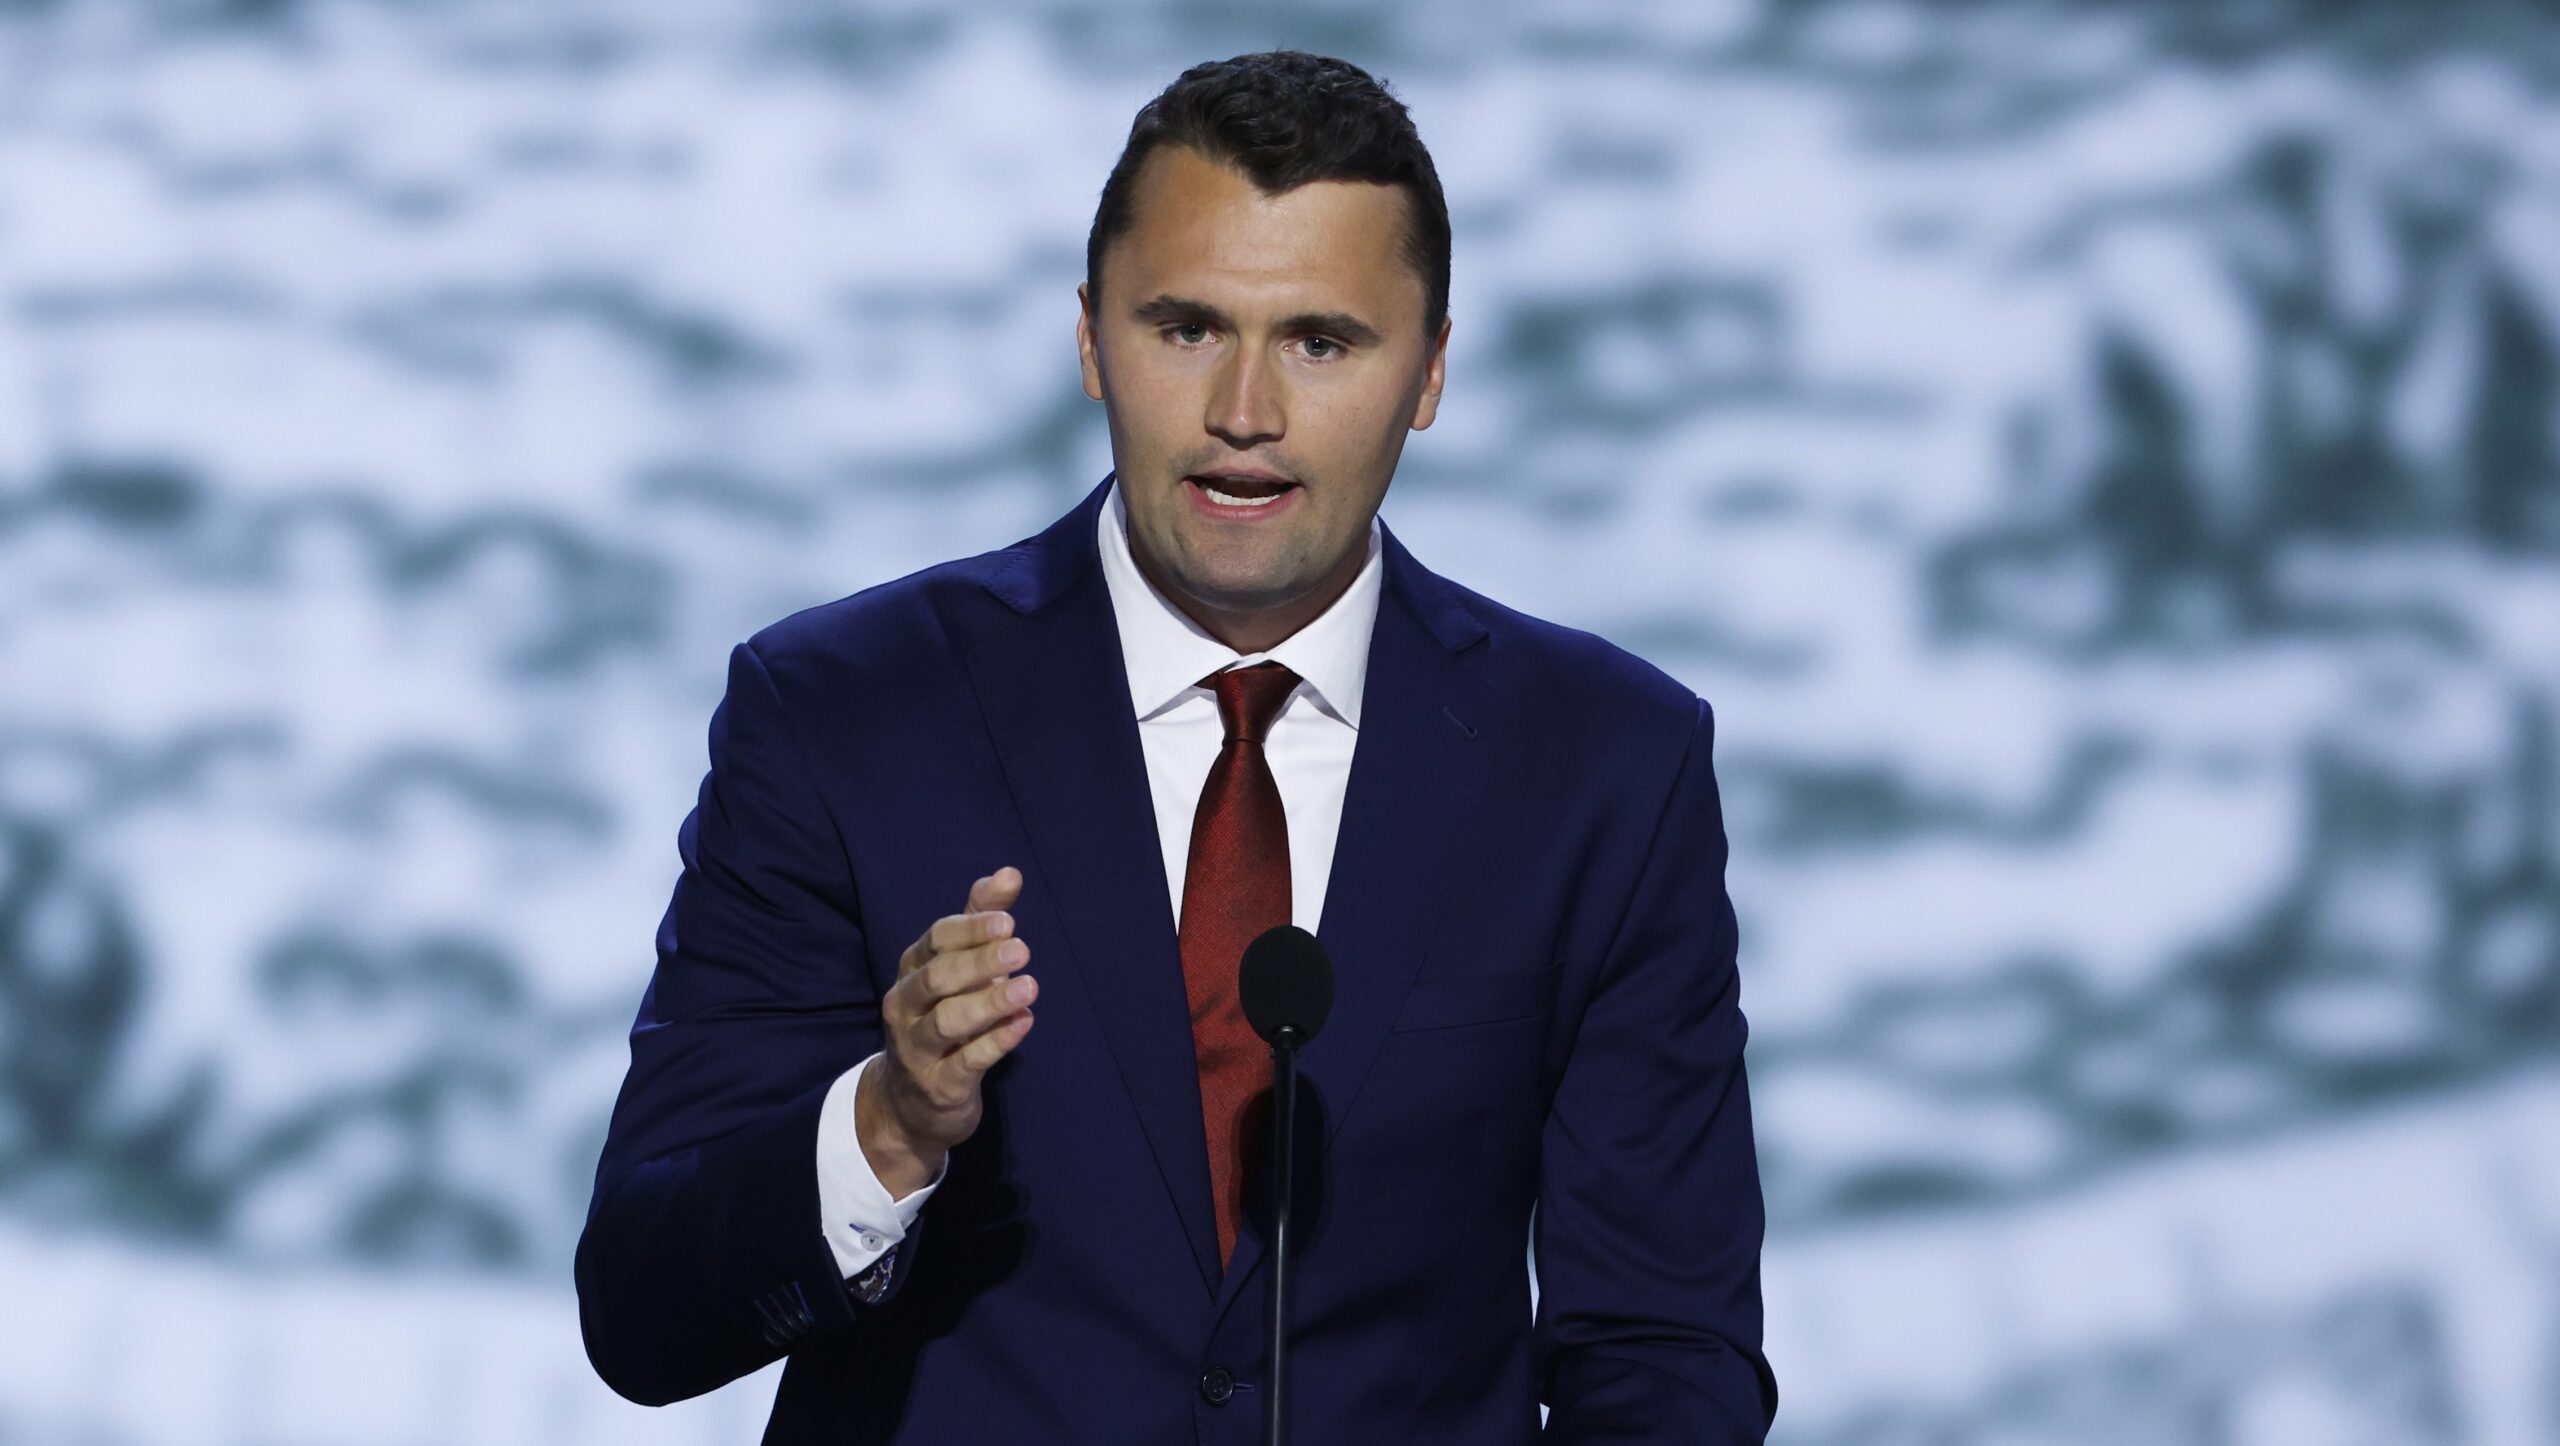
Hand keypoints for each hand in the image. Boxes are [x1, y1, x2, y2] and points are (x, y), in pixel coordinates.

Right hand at [856, 866, 1037, 1195]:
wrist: (909, 1104)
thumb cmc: (940, 1020)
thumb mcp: (956, 970)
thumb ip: (980, 920)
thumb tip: (1009, 873)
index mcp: (912, 972)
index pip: (936, 940)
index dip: (971, 929)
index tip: (1008, 920)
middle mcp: (907, 1007)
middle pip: (939, 977)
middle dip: (980, 962)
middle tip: (1022, 949)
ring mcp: (918, 1050)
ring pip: (948, 1021)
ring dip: (989, 1001)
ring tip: (1029, 988)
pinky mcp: (938, 1087)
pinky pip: (966, 1063)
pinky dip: (995, 1042)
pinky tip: (1023, 1024)